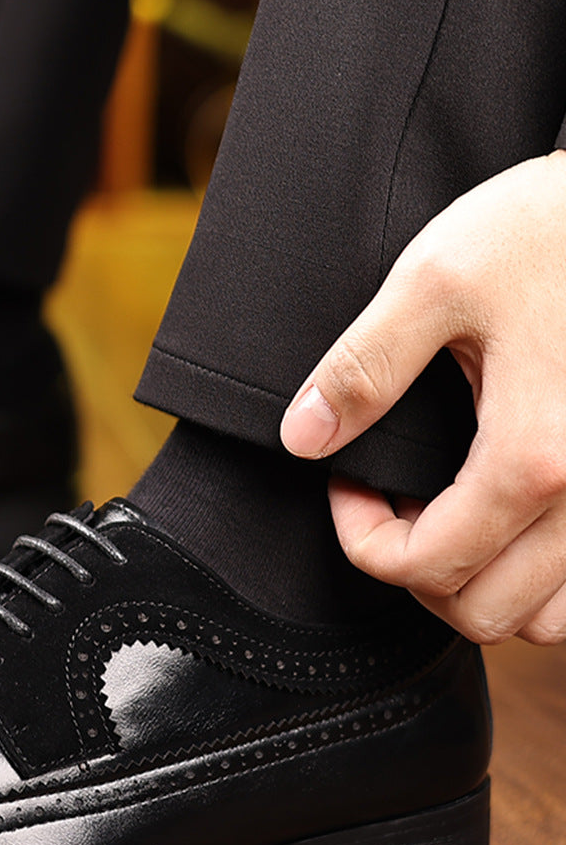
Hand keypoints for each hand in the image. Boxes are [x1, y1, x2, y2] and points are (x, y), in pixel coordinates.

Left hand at [280, 150, 565, 644]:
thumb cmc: (548, 226)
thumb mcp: (436, 280)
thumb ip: (363, 368)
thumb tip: (303, 438)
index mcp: (536, 456)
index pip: (425, 565)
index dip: (361, 540)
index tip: (345, 484)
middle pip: (484, 611)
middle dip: (414, 572)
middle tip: (387, 504)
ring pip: (549, 618)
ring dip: (480, 587)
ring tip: (442, 517)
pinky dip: (538, 580)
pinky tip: (501, 521)